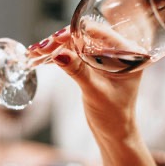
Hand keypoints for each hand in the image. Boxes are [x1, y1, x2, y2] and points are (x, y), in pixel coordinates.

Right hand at [28, 26, 143, 139]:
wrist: (114, 133)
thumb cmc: (113, 115)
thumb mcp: (95, 92)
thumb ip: (78, 71)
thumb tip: (59, 53)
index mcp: (128, 53)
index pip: (100, 33)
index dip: (76, 32)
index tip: (57, 38)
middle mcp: (118, 51)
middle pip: (85, 36)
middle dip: (61, 40)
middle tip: (42, 47)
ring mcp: (104, 57)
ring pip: (76, 43)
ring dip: (56, 47)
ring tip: (35, 51)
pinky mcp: (93, 64)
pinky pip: (74, 53)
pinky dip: (58, 55)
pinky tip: (41, 57)